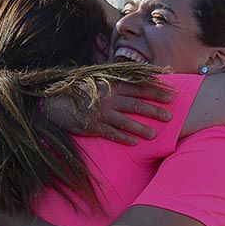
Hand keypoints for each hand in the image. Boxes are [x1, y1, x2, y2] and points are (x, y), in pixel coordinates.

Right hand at [47, 80, 174, 144]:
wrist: (53, 102)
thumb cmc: (79, 92)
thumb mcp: (98, 82)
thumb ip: (116, 83)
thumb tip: (136, 82)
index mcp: (111, 85)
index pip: (139, 87)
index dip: (156, 90)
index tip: (171, 94)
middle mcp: (108, 97)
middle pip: (137, 104)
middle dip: (155, 109)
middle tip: (170, 116)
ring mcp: (100, 112)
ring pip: (126, 121)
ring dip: (142, 128)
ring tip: (154, 134)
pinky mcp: (92, 126)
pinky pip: (111, 133)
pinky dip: (123, 138)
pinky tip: (135, 143)